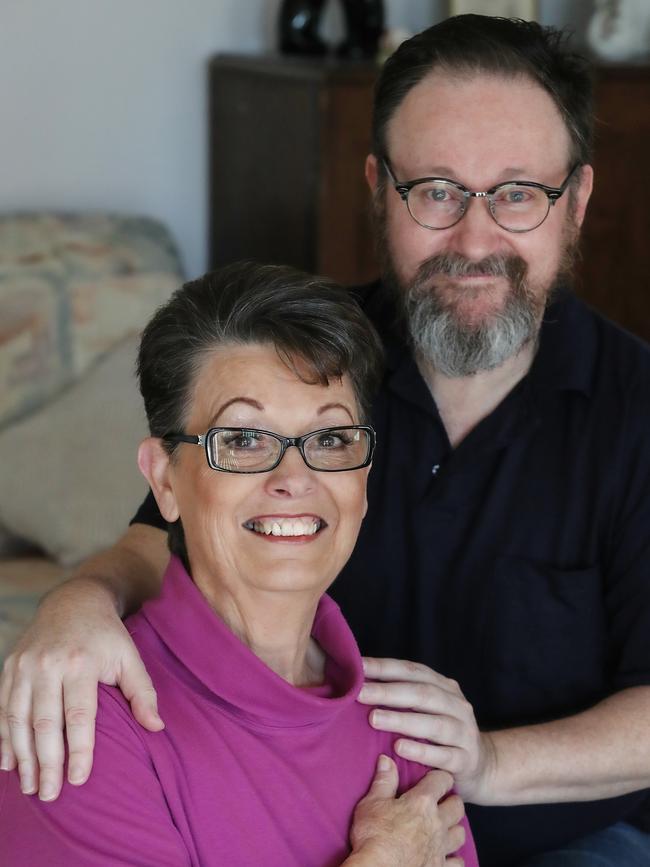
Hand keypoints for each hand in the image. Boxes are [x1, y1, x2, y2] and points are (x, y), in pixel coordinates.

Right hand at [0, 578, 162, 801]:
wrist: (73, 601)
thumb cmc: (106, 635)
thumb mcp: (130, 656)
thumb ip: (142, 692)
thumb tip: (157, 728)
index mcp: (82, 662)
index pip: (79, 715)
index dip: (78, 749)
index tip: (79, 779)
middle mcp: (49, 664)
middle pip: (45, 722)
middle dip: (47, 763)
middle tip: (51, 794)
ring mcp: (25, 666)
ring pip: (18, 719)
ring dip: (23, 757)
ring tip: (30, 787)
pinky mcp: (10, 667)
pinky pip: (3, 708)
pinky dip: (5, 738)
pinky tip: (10, 764)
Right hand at [347, 755, 464, 865]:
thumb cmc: (373, 836)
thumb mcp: (372, 803)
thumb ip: (383, 781)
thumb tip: (386, 760)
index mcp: (422, 802)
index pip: (441, 780)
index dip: (440, 777)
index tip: (436, 778)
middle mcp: (437, 823)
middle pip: (457, 806)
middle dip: (452, 801)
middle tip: (442, 802)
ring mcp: (441, 847)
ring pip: (460, 834)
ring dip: (454, 828)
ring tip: (445, 828)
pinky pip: (457, 862)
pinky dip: (453, 858)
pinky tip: (445, 856)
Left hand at [358, 658, 494, 803]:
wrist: (483, 767)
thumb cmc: (442, 734)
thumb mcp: (427, 710)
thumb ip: (402, 696)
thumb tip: (358, 683)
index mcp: (445, 687)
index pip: (413, 671)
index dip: (385, 667)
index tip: (358, 666)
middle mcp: (457, 705)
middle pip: (422, 694)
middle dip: (388, 692)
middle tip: (359, 693)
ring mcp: (464, 733)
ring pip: (434, 724)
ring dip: (402, 720)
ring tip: (374, 719)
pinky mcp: (466, 761)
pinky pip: (443, 756)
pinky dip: (421, 751)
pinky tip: (399, 748)